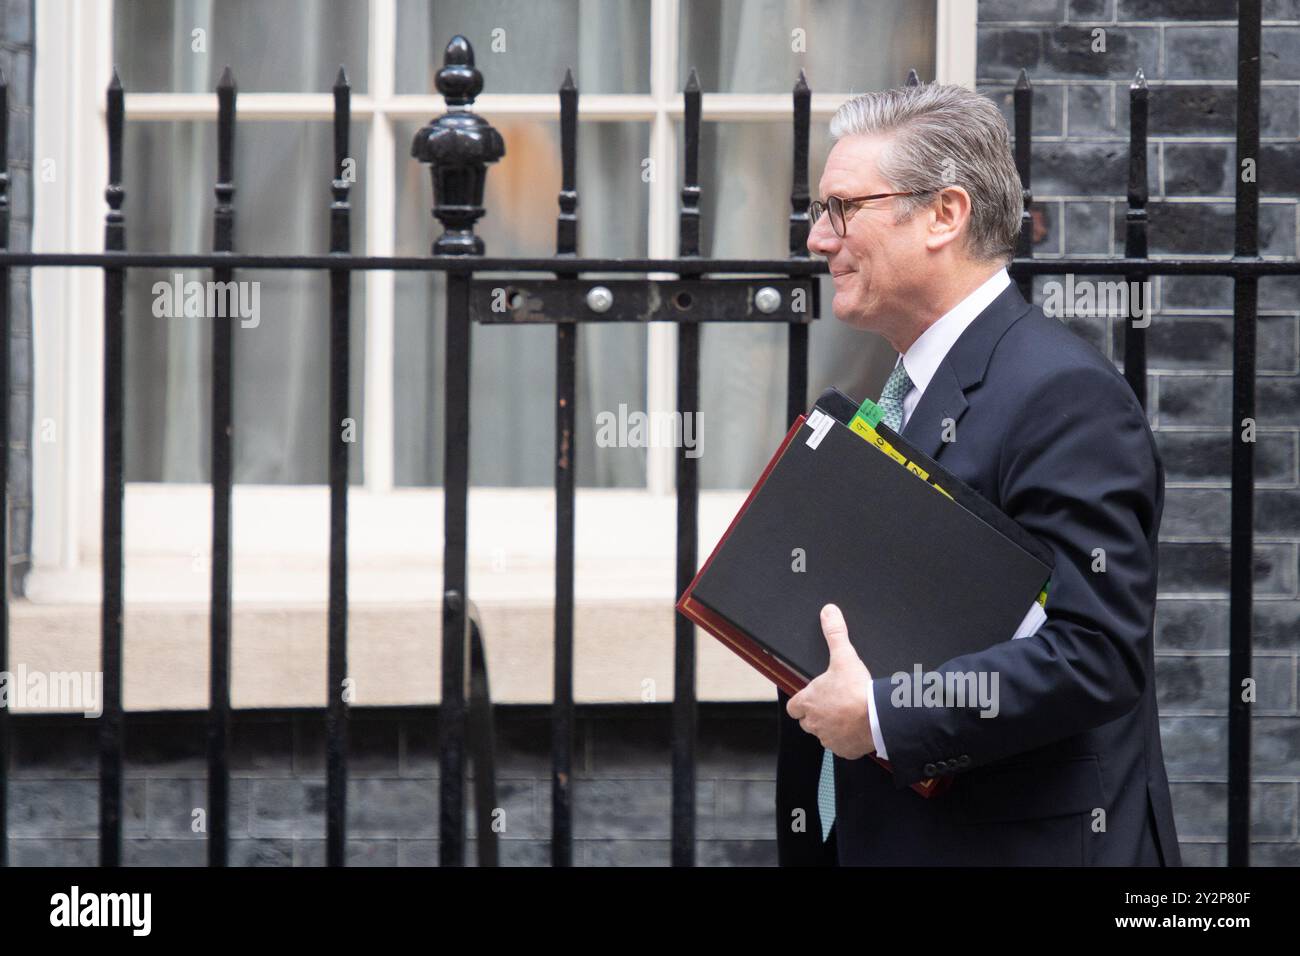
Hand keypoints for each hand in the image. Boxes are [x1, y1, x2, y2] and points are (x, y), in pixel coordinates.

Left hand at [786, 604, 875, 758]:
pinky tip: (858, 729)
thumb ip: (834, 633)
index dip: (801, 702)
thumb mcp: (843, 656)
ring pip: (825, 734)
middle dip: (818, 714)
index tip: (813, 697)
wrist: (878, 717)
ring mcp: (828, 739)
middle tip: (835, 704)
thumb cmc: (856, 690)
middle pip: (808, 722)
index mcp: (808, 702)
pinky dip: (848, 740)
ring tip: (849, 715)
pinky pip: (842, 747)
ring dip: (833, 727)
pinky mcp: (844, 751)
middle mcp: (813, 723)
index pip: (793, 707)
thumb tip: (828, 612)